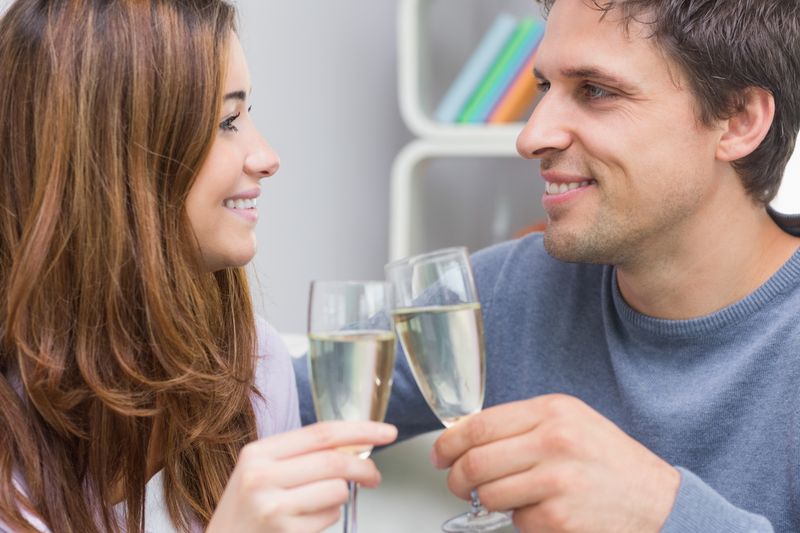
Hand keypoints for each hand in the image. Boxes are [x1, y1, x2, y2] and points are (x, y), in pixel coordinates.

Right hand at [207, 420, 396, 532]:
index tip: (385, 432)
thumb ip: (302, 454)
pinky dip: (329, 517)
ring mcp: (272, 508)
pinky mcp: (285, 532)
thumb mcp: (262, 470)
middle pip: (333, 462)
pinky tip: (307, 520)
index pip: (321, 433)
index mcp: (258, 452)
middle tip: (374, 475)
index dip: (360, 431)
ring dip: (341, 497)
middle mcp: (262, 477)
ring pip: (336, 491)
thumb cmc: (247, 508)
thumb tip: (355, 444)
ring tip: (321, 502)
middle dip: (364, 468)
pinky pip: (329, 518)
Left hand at [431, 394, 678, 532]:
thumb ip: (521, 424)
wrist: (657, 499)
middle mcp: (554, 442)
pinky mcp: (560, 519)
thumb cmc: (608, 460)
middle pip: (475, 462)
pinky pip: (516, 521)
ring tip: (507, 496)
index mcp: (552, 411)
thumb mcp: (569, 422)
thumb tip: (466, 437)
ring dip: (487, 502)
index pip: (479, 425)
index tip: (440, 454)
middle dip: (456, 477)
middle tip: (457, 482)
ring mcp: (557, 482)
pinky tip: (543, 510)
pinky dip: (521, 520)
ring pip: (488, 495)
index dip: (449, 443)